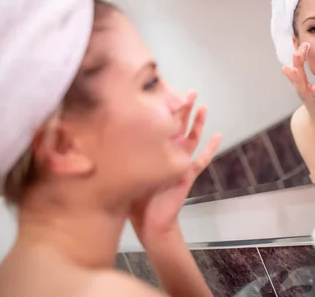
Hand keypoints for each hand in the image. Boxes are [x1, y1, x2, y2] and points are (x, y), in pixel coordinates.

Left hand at [129, 90, 221, 243]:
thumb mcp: (123, 169)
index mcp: (153, 151)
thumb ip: (118, 153)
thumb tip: (96, 132)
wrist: (148, 222)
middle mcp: (167, 154)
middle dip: (182, 108)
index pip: (157, 125)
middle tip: (186, 92)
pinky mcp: (187, 174)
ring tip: (202, 106)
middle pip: (177, 126)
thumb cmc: (133, 198)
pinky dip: (210, 148)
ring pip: (191, 138)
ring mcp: (179, 163)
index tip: (159, 92)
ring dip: (197, 122)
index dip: (160, 109)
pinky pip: (201, 159)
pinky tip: (218, 136)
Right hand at [282, 42, 314, 121]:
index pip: (299, 70)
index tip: (303, 44)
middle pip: (298, 77)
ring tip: (294, 69)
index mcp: (304, 87)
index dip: (299, 58)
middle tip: (296, 52)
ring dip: (298, 79)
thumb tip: (292, 67)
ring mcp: (311, 101)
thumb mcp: (310, 91)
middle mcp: (304, 93)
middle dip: (296, 65)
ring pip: (302, 89)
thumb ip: (301, 79)